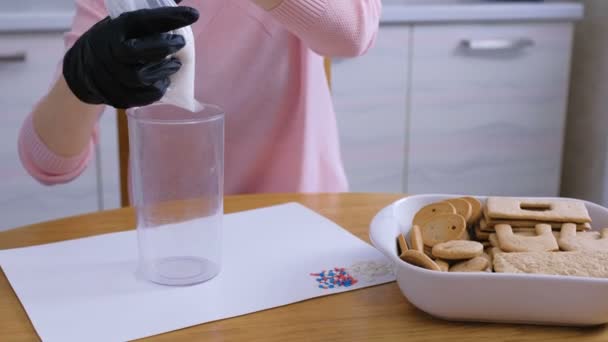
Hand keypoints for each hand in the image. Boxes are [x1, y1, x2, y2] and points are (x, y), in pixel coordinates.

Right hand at [63, 6, 198, 108]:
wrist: (82, 71)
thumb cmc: (112, 43)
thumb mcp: (122, 27)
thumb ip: (146, 23)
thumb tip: (180, 9)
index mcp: (112, 30)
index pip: (141, 21)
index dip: (167, 17)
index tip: (192, 14)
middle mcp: (108, 53)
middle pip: (137, 52)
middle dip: (165, 47)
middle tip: (180, 43)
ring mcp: (109, 77)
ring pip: (141, 77)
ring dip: (164, 71)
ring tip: (175, 64)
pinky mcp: (116, 97)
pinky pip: (142, 97)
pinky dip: (157, 89)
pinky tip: (164, 81)